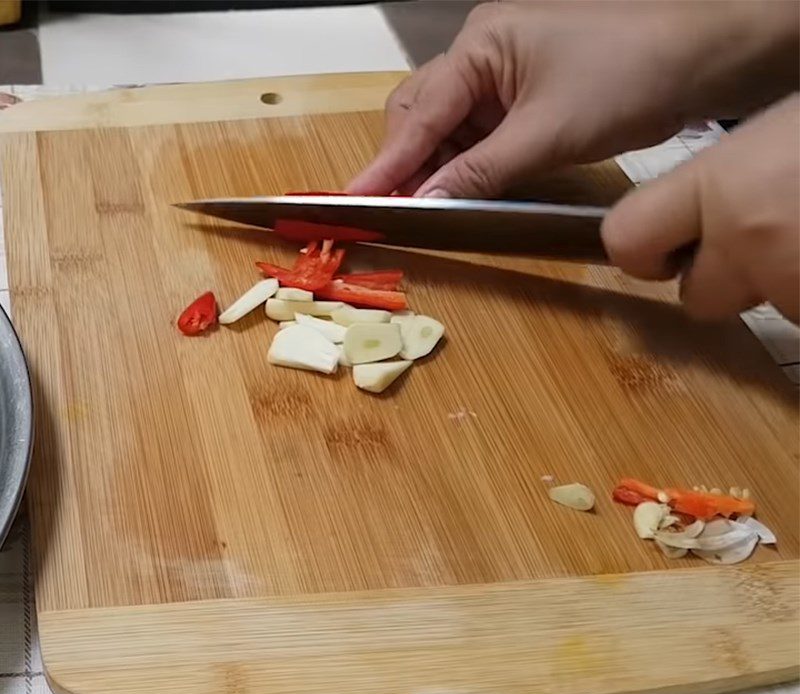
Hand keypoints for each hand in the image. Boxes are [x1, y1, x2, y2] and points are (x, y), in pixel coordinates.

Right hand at [347, 1, 797, 198]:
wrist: (703, 54)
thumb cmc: (627, 76)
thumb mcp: (548, 133)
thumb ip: (481, 172)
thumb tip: (426, 205)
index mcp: (480, 47)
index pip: (418, 115)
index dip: (385, 165)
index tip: (351, 201)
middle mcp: (483, 56)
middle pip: (422, 116)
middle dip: (408, 166)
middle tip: (395, 214)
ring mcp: (504, 77)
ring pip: (450, 130)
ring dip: (439, 172)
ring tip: (427, 212)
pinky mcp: (526, 99)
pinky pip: (481, 137)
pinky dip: (470, 168)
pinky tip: (464, 195)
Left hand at [602, 94, 799, 321]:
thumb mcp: (784, 126)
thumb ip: (732, 169)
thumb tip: (709, 195)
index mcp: (723, 181)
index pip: (626, 241)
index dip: (644, 253)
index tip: (667, 249)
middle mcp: (746, 241)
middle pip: (698, 299)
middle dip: (722, 278)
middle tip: (763, 237)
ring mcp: (790, 284)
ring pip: (757, 304)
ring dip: (777, 280)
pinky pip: (799, 311)